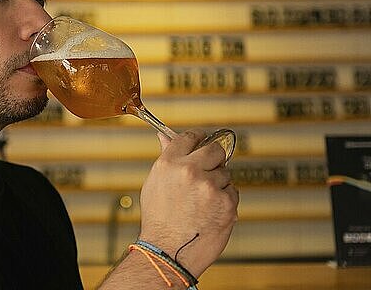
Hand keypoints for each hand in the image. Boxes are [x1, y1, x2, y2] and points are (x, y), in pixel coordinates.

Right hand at [138, 130, 238, 277]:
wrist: (168, 251)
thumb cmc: (159, 221)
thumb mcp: (154, 183)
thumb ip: (166, 158)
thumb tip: (165, 137)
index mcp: (169, 163)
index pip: (189, 137)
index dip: (199, 137)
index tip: (203, 139)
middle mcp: (189, 171)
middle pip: (214, 149)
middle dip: (214, 159)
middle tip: (209, 171)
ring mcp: (209, 186)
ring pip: (225, 173)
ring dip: (218, 184)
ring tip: (202, 202)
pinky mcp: (226, 202)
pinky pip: (233, 192)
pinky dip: (225, 200)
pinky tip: (210, 211)